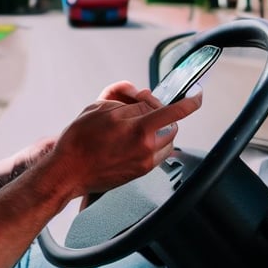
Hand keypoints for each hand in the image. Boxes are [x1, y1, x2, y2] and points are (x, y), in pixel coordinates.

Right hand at [51, 81, 201, 198]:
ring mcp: (145, 161)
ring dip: (160, 129)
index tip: (198, 96)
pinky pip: (160, 154)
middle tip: (146, 109)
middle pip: (172, 124)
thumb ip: (127, 101)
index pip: (173, 110)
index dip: (189, 101)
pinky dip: (154, 144)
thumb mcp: (100, 108)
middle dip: (163, 113)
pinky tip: (137, 141)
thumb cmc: (79, 139)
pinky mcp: (141, 172)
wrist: (68, 170)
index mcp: (137, 127)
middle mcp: (145, 146)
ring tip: (140, 126)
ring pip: (168, 139)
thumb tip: (145, 100)